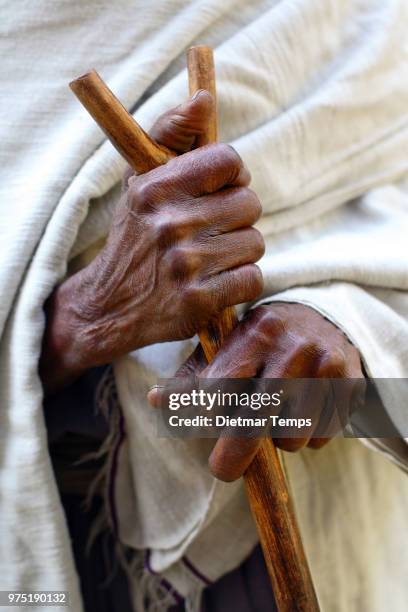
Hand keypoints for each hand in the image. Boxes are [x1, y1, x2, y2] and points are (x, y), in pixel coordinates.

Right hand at [40, 92, 263, 391]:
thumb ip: (169, 134)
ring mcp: (184, 265)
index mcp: (155, 188)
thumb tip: (204, 100)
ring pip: (255, 243)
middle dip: (236, 218)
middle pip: (249, 203)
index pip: (228, 161)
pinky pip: (253, 279)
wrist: (109, 306)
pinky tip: (216, 284)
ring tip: (211, 260)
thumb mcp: (139, 182)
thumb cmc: (134, 236)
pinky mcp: (198, 301)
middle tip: (211, 232)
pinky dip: (241, 283)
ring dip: (239, 253)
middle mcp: (169, 223)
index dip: (233, 176)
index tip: (221, 191)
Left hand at [149, 303, 364, 480]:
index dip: (210, 412)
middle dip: (233, 455)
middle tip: (222, 470)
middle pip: (255, 421)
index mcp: (256, 333)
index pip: (220, 389)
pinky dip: (309, 436)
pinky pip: (323, 437)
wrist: (323, 317)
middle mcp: (293, 348)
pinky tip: (306, 410)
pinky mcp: (351, 386)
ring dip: (278, 439)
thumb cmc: (263, 339)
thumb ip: (193, 376)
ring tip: (277, 414)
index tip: (210, 415)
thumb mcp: (228, 346)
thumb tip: (156, 400)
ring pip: (291, 437)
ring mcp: (327, 368)